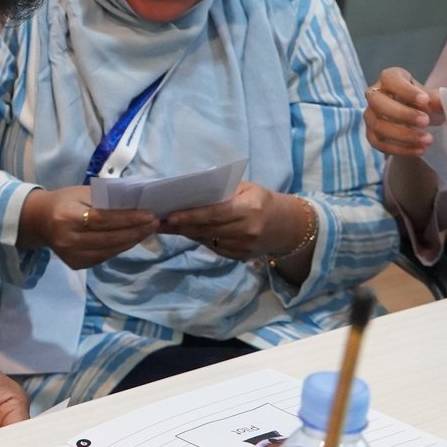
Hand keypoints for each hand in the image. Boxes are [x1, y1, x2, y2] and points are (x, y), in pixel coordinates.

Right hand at [19, 185, 156, 269]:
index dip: (128, 219)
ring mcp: (70, 255)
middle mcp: (67, 239)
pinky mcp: (75, 264)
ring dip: (131, 241)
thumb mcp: (82, 193)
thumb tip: (137, 202)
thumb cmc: (64, 201)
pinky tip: (131, 239)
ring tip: (147, 231)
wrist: (39, 221)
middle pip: (109, 238)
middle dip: (135, 231)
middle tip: (154, 223)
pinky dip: (120, 248)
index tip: (150, 215)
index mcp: (67, 217)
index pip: (104, 220)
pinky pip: (104, 257)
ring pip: (109, 251)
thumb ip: (106, 198)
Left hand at [160, 183, 300, 260]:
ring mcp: (244, 246)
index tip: (169, 215)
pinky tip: (188, 233)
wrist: (287, 226)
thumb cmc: (261, 200)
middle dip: (181, 226)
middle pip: (207, 229)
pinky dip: (200, 239)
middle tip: (160, 222)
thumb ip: (223, 191)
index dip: (190, 216)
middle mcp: (247, 230)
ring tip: (168, 227)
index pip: (214, 213)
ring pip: (207, 240)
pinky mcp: (240, 257)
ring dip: (186, 234)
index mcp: (249, 208)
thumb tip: (190, 193)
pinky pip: (214, 248)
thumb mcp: (246, 188)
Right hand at [365, 66, 445, 157]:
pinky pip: (379, 144)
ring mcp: (370, 116)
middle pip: (378, 103)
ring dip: (403, 135)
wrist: (417, 119)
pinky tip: (419, 150)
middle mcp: (374, 95)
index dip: (406, 91)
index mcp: (389, 78)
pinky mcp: (371, 134)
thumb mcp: (431, 97)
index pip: (390, 80)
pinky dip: (400, 149)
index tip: (425, 100)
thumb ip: (436, 99)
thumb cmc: (423, 102)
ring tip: (428, 140)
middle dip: (402, 114)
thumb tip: (444, 103)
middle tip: (426, 121)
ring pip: (378, 125)